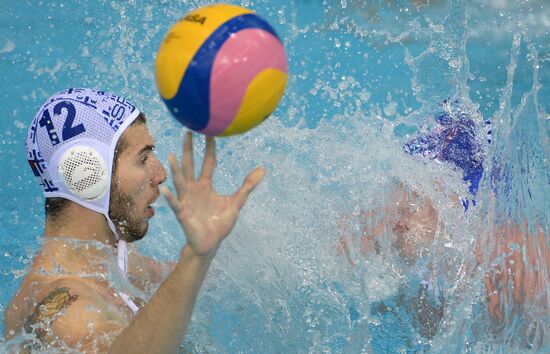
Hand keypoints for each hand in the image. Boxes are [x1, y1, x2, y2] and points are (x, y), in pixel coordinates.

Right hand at [161, 132, 263, 259]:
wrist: (210, 243)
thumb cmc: (220, 222)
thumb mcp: (236, 202)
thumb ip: (247, 186)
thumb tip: (262, 169)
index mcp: (205, 185)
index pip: (208, 162)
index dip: (209, 148)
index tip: (210, 132)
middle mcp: (194, 189)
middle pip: (190, 165)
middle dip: (189, 150)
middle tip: (188, 131)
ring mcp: (186, 200)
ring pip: (180, 181)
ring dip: (176, 170)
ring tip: (171, 156)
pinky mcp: (182, 213)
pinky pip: (175, 203)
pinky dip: (169, 197)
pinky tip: (164, 189)